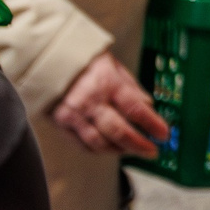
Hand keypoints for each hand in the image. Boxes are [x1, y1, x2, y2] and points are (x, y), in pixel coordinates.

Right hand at [54, 50, 168, 156]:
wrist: (46, 59)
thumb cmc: (82, 59)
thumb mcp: (113, 64)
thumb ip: (131, 86)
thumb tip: (148, 105)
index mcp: (107, 82)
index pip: (135, 108)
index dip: (152, 124)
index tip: (164, 133)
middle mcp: (90, 100)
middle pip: (118, 131)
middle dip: (139, 144)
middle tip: (151, 150)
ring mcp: (74, 114)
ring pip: (100, 143)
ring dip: (119, 150)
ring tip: (132, 150)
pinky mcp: (61, 124)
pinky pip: (82, 145)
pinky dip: (99, 150)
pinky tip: (110, 148)